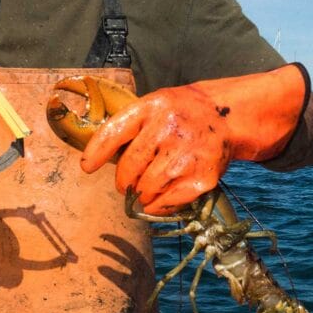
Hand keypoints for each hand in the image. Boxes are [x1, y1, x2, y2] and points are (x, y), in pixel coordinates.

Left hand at [81, 64, 307, 214]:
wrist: (226, 116)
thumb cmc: (179, 114)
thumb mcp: (153, 106)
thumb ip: (129, 127)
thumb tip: (95, 161)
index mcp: (152, 107)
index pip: (114, 133)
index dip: (96, 153)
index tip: (87, 168)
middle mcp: (169, 128)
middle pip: (129, 169)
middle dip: (124, 182)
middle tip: (127, 185)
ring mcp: (188, 154)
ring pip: (146, 189)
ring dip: (141, 195)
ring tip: (145, 189)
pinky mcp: (203, 177)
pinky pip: (168, 202)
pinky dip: (158, 206)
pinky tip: (159, 198)